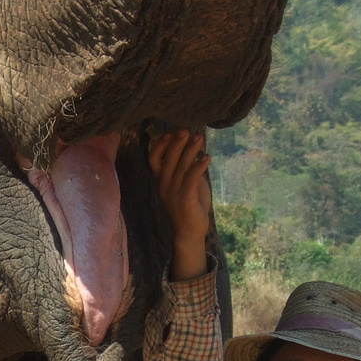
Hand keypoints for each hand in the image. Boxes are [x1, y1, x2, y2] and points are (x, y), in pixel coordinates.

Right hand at [148, 129, 211, 281]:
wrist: (188, 231)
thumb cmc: (188, 205)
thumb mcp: (184, 183)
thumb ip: (186, 168)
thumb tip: (194, 149)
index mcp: (161, 179)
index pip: (153, 158)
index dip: (160, 145)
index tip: (169, 133)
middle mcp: (164, 184)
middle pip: (168, 159)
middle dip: (177, 143)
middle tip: (185, 130)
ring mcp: (174, 192)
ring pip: (181, 167)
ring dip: (191, 151)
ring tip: (199, 138)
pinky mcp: (186, 199)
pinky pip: (191, 180)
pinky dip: (199, 167)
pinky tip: (207, 158)